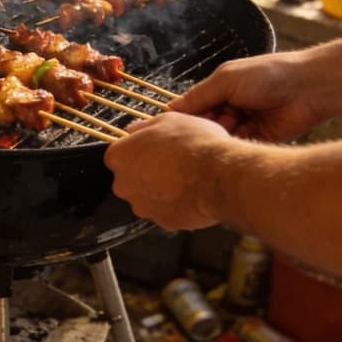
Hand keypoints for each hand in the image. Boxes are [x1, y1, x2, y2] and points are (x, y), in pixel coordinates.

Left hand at [104, 112, 232, 229]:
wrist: (221, 176)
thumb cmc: (196, 146)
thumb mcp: (168, 119)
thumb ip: (144, 127)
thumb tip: (135, 130)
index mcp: (119, 157)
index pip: (120, 154)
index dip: (139, 150)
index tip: (153, 148)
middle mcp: (124, 185)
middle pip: (131, 177)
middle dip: (148, 171)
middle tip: (171, 161)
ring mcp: (142, 206)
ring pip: (148, 196)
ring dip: (162, 188)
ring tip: (186, 176)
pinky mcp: (163, 222)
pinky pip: (166, 210)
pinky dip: (177, 203)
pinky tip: (192, 191)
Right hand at [172, 52, 323, 142]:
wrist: (308, 88)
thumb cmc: (268, 75)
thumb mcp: (226, 79)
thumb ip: (199, 95)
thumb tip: (171, 108)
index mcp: (220, 90)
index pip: (193, 108)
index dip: (183, 118)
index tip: (170, 128)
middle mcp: (230, 108)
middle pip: (205, 125)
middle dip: (201, 130)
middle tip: (197, 134)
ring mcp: (243, 125)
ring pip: (219, 138)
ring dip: (218, 138)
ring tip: (219, 136)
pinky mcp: (257, 140)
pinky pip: (237, 147)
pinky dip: (231, 147)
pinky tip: (228, 146)